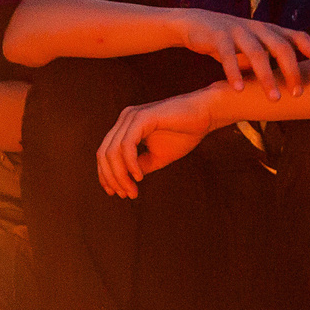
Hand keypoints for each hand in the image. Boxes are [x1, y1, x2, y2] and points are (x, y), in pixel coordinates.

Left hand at [96, 92, 216, 196]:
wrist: (205, 114)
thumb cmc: (183, 133)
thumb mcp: (157, 156)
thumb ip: (139, 165)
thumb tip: (124, 180)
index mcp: (125, 127)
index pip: (105, 153)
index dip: (106, 175)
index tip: (117, 193)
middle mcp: (124, 119)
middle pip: (104, 154)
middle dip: (112, 178)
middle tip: (126, 195)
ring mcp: (131, 117)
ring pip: (113, 151)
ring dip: (120, 176)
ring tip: (132, 191)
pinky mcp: (142, 117)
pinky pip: (127, 145)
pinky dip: (130, 164)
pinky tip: (139, 177)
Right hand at [174, 9, 309, 97]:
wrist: (196, 23)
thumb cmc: (232, 41)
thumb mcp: (255, 46)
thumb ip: (272, 59)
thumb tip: (294, 83)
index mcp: (270, 30)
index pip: (298, 36)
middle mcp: (258, 28)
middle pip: (281, 47)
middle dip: (292, 70)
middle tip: (298, 93)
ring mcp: (238, 30)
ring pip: (257, 53)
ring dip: (267, 77)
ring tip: (274, 98)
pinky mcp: (218, 36)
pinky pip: (227, 55)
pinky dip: (234, 73)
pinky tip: (238, 90)